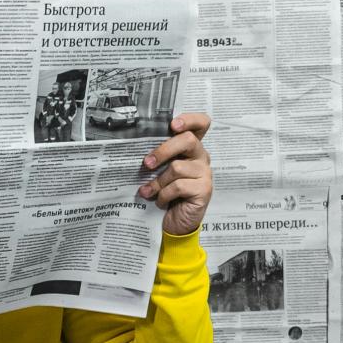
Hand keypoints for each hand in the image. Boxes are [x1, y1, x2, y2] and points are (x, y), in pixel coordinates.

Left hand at [138, 113, 212, 236]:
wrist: (177, 223)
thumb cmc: (167, 193)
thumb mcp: (161, 171)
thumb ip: (159, 157)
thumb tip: (137, 146)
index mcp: (191, 148)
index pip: (201, 124)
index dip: (190, 120)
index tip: (173, 124)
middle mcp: (201, 157)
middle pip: (188, 140)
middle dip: (163, 150)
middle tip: (147, 163)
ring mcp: (205, 173)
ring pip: (177, 167)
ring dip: (158, 181)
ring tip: (149, 191)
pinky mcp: (204, 190)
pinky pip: (178, 186)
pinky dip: (164, 195)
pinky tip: (160, 201)